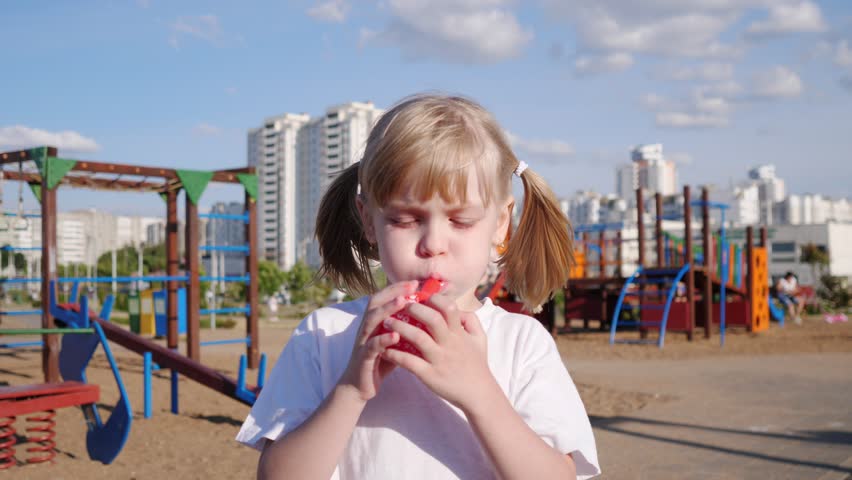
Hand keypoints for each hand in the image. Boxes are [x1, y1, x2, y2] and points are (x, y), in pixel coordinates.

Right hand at [337, 280, 417, 402]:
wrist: (359, 387)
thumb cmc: (380, 361)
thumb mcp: (394, 342)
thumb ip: (405, 329)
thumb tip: (429, 316)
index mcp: (374, 322)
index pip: (384, 297)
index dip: (398, 287)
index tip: (416, 281)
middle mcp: (366, 328)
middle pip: (376, 302)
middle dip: (394, 292)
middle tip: (412, 285)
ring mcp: (363, 341)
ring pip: (372, 320)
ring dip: (387, 309)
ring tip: (403, 302)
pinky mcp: (363, 358)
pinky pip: (372, 346)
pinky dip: (383, 339)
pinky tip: (396, 335)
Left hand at [380, 295, 495, 411]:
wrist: (478, 394)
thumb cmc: (477, 364)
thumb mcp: (480, 338)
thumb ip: (471, 320)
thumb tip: (457, 308)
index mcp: (459, 333)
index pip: (449, 308)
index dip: (435, 299)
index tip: (421, 297)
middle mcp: (449, 344)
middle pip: (432, 319)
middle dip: (414, 309)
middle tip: (399, 305)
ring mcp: (439, 360)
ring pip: (418, 338)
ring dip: (400, 328)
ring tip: (386, 322)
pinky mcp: (429, 375)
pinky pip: (410, 362)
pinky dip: (396, 355)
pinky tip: (384, 350)